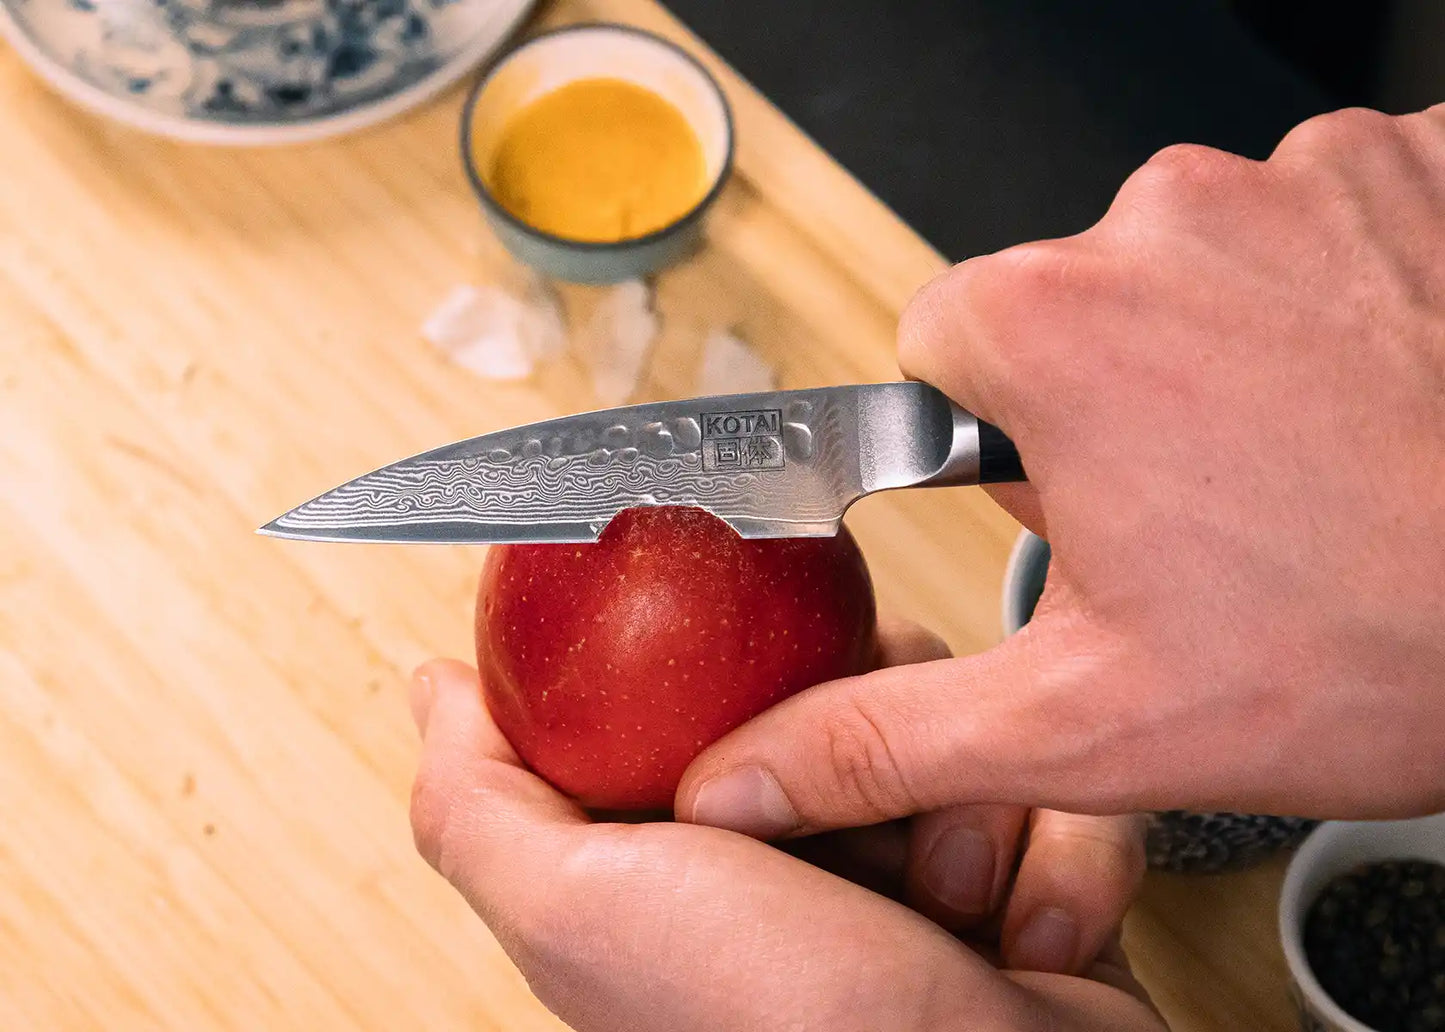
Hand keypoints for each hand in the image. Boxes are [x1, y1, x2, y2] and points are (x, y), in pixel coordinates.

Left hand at [408, 642, 1158, 1031]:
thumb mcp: (580, 908)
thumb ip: (483, 804)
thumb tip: (434, 690)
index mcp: (693, 850)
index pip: (710, 683)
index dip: (737, 657)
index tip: (765, 670)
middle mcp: (803, 857)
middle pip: (850, 683)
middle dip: (873, 727)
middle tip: (858, 802)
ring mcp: (917, 872)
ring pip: (957, 721)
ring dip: (967, 804)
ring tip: (949, 899)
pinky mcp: (1024, 886)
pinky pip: (1056, 789)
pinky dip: (1054, 855)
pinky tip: (1021, 933)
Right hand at [678, 104, 1444, 836]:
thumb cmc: (1373, 646)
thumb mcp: (1090, 722)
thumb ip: (888, 737)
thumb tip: (745, 774)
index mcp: (1050, 327)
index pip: (945, 340)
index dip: (998, 429)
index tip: (1078, 486)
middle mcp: (1164, 217)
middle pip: (1074, 298)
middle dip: (1115, 394)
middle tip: (1210, 505)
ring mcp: (1304, 174)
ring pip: (1201, 260)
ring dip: (1232, 343)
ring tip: (1310, 457)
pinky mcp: (1416, 165)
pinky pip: (1325, 217)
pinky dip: (1341, 290)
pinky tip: (1383, 387)